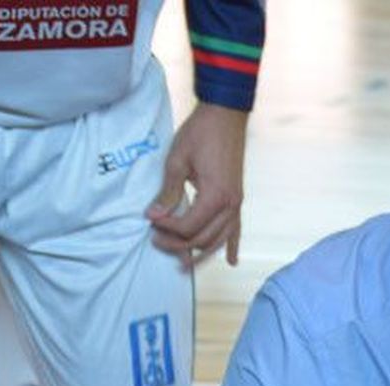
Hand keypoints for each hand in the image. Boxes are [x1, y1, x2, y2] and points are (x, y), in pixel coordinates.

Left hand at [146, 101, 247, 268]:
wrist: (225, 116)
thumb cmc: (200, 134)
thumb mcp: (177, 161)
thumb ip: (168, 192)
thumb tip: (154, 215)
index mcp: (215, 196)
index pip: (188, 226)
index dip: (168, 228)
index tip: (151, 221)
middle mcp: (229, 206)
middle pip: (203, 238)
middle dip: (178, 244)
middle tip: (157, 241)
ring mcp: (236, 205)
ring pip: (219, 241)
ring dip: (201, 254)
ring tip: (184, 265)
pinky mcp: (237, 200)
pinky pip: (236, 231)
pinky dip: (231, 247)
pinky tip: (230, 262)